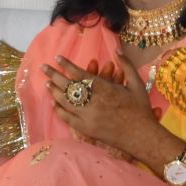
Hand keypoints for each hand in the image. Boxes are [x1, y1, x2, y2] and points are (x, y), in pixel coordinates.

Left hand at [41, 54, 156, 157]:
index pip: (80, 74)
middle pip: (68, 86)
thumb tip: (116, 50)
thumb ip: (126, 65)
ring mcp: (87, 116)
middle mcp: (93, 101)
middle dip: (53, 75)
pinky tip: (54, 103)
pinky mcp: (86, 129)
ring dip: (54, 91)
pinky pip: (67, 118)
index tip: (57, 57)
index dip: (67, 65)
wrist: (142, 136)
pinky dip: (59, 110)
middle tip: (43, 68)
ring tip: (47, 84)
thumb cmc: (140, 109)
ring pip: (65, 101)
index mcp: (104, 89)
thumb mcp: (137, 84)